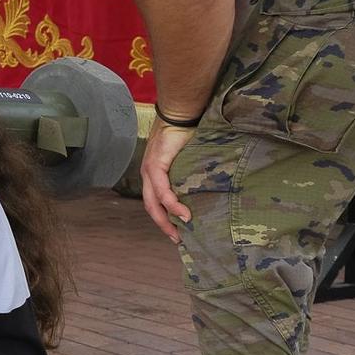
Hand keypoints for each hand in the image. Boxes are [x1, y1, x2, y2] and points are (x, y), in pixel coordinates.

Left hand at [140, 123, 197, 242]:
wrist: (181, 114)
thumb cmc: (186, 133)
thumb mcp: (188, 159)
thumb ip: (191, 174)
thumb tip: (207, 189)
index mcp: (153, 174)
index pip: (154, 201)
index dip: (163, 218)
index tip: (176, 233)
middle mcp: (148, 174)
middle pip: (151, 207)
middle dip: (163, 225)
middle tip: (177, 240)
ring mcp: (149, 170)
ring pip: (154, 202)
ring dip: (167, 219)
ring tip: (180, 233)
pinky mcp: (155, 165)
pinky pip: (162, 190)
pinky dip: (172, 204)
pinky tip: (183, 214)